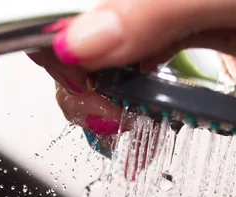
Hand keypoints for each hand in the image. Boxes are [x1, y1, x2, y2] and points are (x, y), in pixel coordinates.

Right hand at [35, 0, 235, 141]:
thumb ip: (152, 12)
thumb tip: (76, 44)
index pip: (58, 13)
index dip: (61, 59)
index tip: (94, 100)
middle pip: (79, 45)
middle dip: (89, 95)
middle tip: (115, 128)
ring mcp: (157, 13)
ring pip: (109, 65)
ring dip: (114, 110)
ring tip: (133, 144)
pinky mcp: (178, 33)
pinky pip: (142, 75)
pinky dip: (141, 109)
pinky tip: (147, 139)